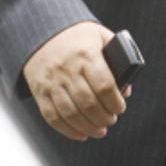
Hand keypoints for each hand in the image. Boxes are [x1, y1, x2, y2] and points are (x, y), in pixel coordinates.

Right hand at [23, 21, 129, 140]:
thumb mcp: (100, 36)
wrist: (42, 32)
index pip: (104, 85)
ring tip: (100, 130)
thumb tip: (126, 89)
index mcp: (86, 54)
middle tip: (111, 120)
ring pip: (71, 114)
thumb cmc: (77, 36)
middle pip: (89, 103)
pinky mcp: (40, 92)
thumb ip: (118, 58)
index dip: (115, 102)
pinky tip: (81, 133)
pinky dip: (68, 130)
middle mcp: (67, 69)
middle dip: (104, 118)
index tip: (120, 108)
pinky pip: (52, 117)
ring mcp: (52, 82)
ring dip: (89, 127)